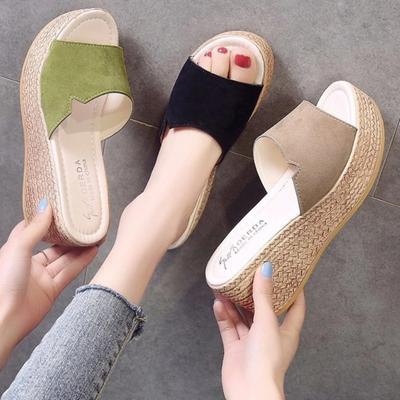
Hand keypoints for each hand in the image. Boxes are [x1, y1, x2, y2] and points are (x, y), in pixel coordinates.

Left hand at [0, 199, 97, 367]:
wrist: (5, 318)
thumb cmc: (3, 283)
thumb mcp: (18, 248)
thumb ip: (35, 228)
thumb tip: (45, 207)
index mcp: (16, 252)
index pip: (33, 232)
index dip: (47, 221)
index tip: (60, 211)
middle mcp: (29, 264)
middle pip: (54, 247)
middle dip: (69, 238)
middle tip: (84, 227)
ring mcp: (41, 278)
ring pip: (64, 260)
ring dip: (79, 249)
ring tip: (94, 237)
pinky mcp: (51, 291)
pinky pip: (69, 273)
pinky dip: (81, 262)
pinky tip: (92, 253)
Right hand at [213, 262, 305, 399]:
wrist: (249, 390)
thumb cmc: (267, 360)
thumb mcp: (267, 321)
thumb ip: (263, 295)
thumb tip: (266, 270)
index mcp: (286, 331)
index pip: (295, 307)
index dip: (294, 291)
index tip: (290, 274)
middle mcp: (269, 336)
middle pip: (263, 309)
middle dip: (255, 293)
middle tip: (249, 275)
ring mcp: (251, 342)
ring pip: (242, 317)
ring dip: (234, 303)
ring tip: (227, 286)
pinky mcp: (235, 349)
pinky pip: (228, 327)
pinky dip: (223, 315)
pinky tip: (218, 304)